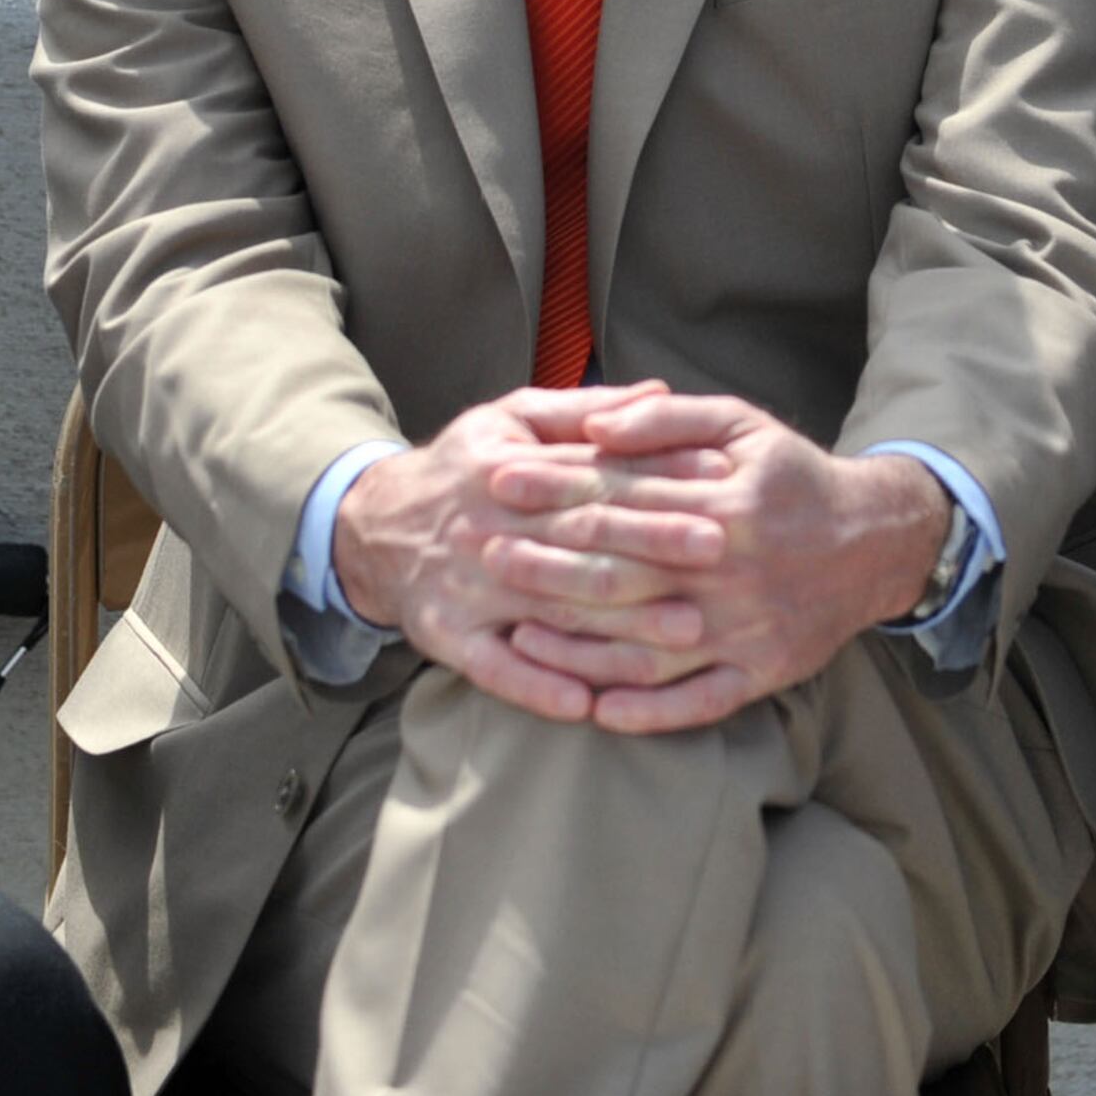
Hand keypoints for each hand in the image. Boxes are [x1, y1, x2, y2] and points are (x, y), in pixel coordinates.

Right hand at [332, 383, 731, 722]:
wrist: (373, 526)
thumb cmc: (463, 467)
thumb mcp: (511, 418)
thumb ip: (585, 409)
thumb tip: (661, 391)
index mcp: (510, 469)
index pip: (595, 474)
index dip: (659, 476)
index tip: (719, 481)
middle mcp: (491, 528)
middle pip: (582, 540)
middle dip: (652, 546)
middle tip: (721, 553)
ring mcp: (469, 588)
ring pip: (552, 609)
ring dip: (619, 625)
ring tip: (685, 633)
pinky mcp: (449, 636)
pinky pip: (494, 669)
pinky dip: (537, 688)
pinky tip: (587, 705)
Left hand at [500, 391, 952, 734]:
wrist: (876, 542)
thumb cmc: (794, 476)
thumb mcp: (742, 423)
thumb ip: (666, 421)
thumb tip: (596, 425)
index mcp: (724, 502)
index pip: (618, 497)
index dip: (552, 489)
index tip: (496, 482)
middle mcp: (731, 569)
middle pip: (621, 572)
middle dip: (545, 563)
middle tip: (483, 554)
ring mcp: (745, 627)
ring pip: (647, 645)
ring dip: (578, 646)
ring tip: (517, 634)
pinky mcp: (761, 672)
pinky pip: (697, 701)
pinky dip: (646, 710)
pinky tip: (594, 710)